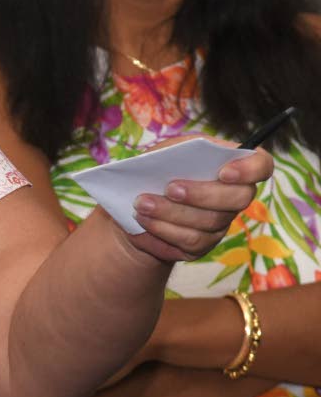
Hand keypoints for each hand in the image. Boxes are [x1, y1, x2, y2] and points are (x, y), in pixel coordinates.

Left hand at [128, 144, 272, 262]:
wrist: (134, 204)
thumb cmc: (155, 171)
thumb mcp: (162, 151)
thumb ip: (175, 151)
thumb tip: (177, 159)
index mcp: (230, 165)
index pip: (261, 165)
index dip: (250, 169)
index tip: (224, 172)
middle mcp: (234, 196)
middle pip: (238, 199)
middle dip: (201, 194)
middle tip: (169, 189)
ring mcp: (221, 223)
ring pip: (209, 223)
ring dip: (172, 214)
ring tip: (142, 204)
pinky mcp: (203, 245)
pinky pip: (191, 242)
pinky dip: (163, 231)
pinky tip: (143, 222)